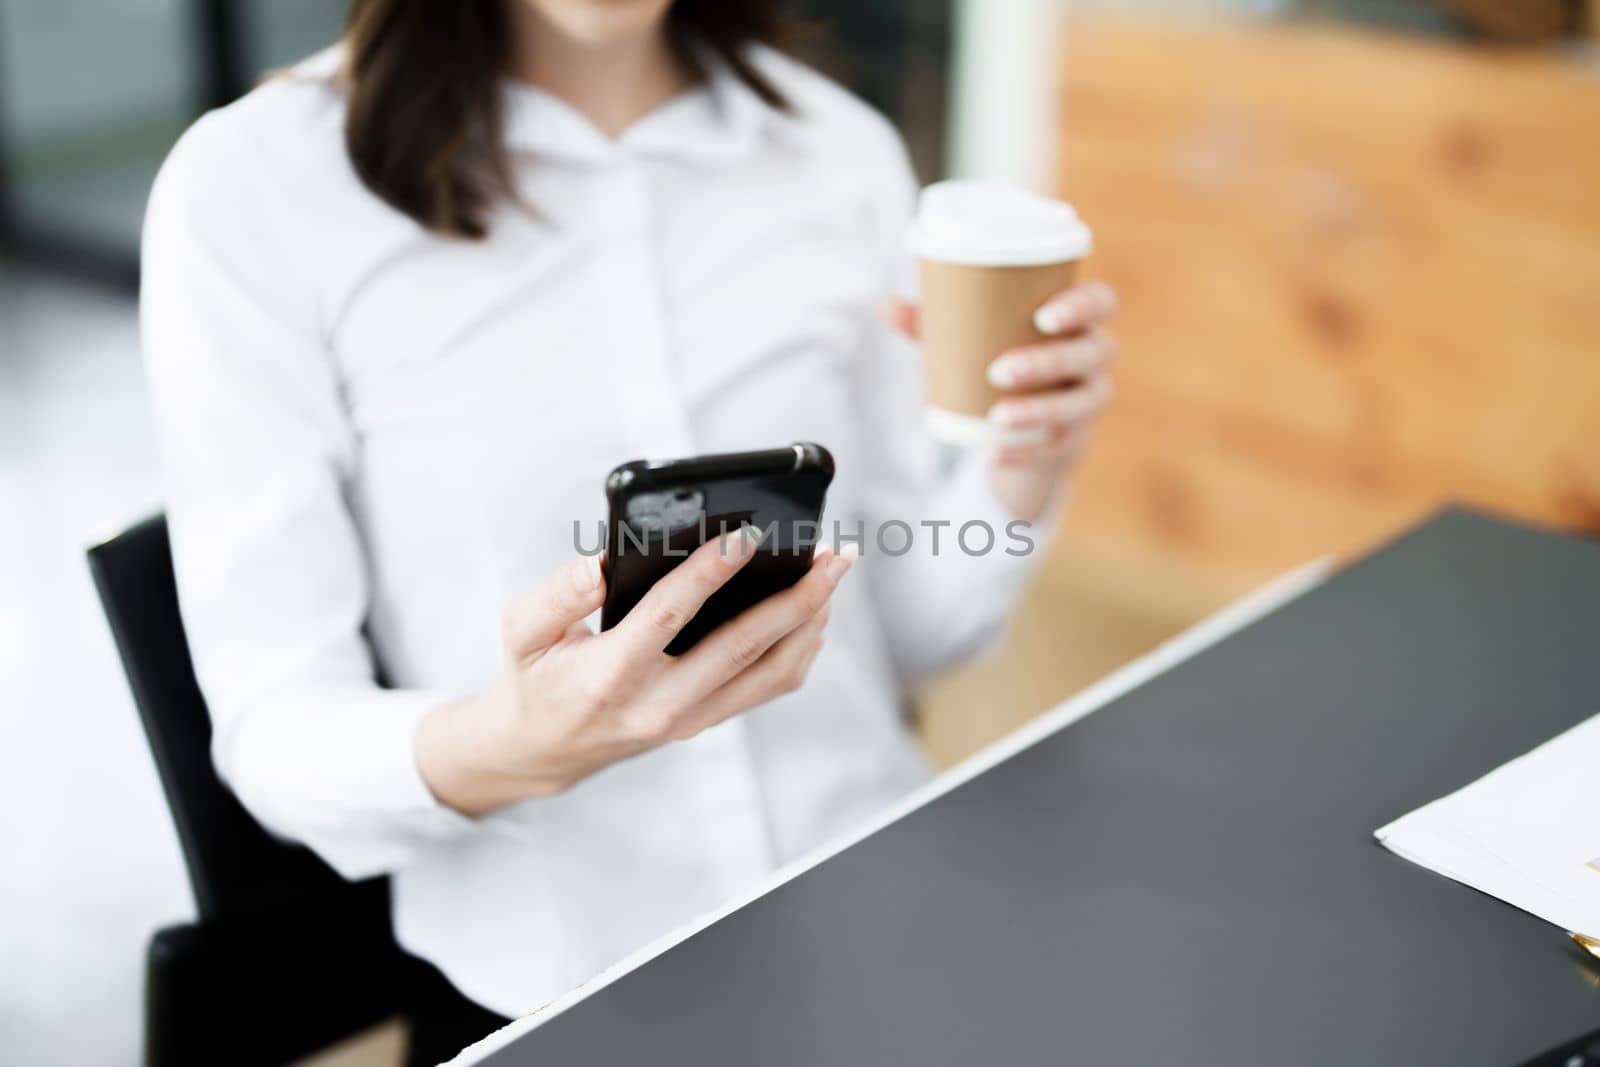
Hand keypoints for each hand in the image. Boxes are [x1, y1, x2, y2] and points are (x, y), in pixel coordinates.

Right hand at [416, 529, 850, 815]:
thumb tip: (600, 564)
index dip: (709, 573)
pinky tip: (812, 609)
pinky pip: (768, 685)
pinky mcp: (707, 720)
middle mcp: (659, 704)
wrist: (542, 748)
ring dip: (810, 621)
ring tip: (832, 574)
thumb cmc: (536, 676)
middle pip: (744, 647)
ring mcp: (690, 719)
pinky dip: (800, 647)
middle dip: (797, 597)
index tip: (746, 534)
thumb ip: (556, 595)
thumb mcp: (522, 631)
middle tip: (832, 554)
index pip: (669, 616)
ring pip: (771, 672)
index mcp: (610, 675)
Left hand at [889, 280, 1118, 521]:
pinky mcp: (1076, 440)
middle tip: (999, 370)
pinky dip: (1026, 453)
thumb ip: (936, 324)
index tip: (1043, 317)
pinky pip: (1059, 448)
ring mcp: (1089, 401)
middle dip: (1047, 362)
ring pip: (1079, 404)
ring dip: (1038, 410)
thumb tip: (887, 307)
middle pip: (1091, 353)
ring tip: (996, 416)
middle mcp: (1094, 357)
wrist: (1023, 426)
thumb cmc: (1000, 359)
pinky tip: (996, 453)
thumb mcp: (971, 340)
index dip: (1082, 305)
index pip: (1101, 301)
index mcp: (1077, 320)